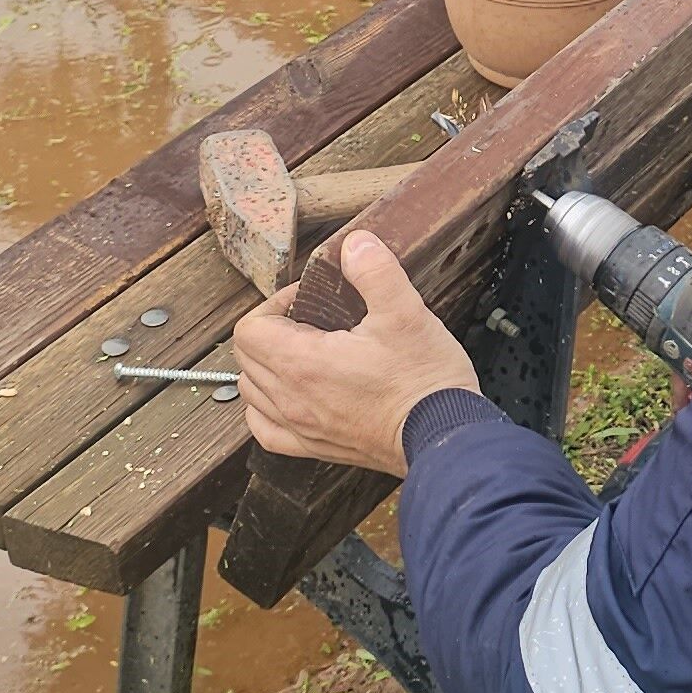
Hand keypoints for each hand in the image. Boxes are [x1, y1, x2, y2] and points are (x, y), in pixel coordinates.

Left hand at [232, 233, 478, 475]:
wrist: (445, 436)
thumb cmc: (424, 380)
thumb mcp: (405, 312)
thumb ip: (375, 271)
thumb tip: (354, 244)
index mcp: (303, 363)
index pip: (249, 329)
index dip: (274, 305)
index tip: (307, 300)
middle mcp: (292, 399)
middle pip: (247, 357)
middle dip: (271, 330)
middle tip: (310, 321)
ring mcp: (301, 428)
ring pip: (252, 393)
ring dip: (266, 367)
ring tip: (304, 354)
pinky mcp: (316, 448)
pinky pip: (266, 431)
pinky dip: (267, 409)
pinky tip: (289, 396)